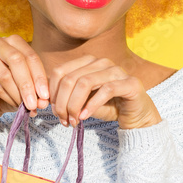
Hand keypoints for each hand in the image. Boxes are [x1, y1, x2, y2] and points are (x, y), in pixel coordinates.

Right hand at [0, 34, 49, 122]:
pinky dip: (8, 97)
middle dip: (28, 84)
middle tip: (36, 103)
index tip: (46, 96)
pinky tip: (14, 105)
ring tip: (26, 107)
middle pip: (17, 60)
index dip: (40, 76)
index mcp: (13, 41)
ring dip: (18, 94)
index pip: (30, 56)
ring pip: (5, 75)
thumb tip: (44, 102)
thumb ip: (37, 92)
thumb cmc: (11, 91)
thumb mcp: (28, 89)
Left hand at [47, 56, 161, 129]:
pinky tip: (85, 117)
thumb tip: (46, 100)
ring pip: (85, 83)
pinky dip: (91, 105)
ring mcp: (116, 70)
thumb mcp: (83, 101)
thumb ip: (67, 96)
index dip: (52, 92)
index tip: (53, 110)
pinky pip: (106, 90)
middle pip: (69, 78)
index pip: (60, 72)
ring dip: (74, 105)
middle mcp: (101, 62)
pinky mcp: (130, 83)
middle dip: (62, 102)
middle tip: (63, 120)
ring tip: (73, 121)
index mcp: (88, 62)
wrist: (136, 116)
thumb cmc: (108, 107)